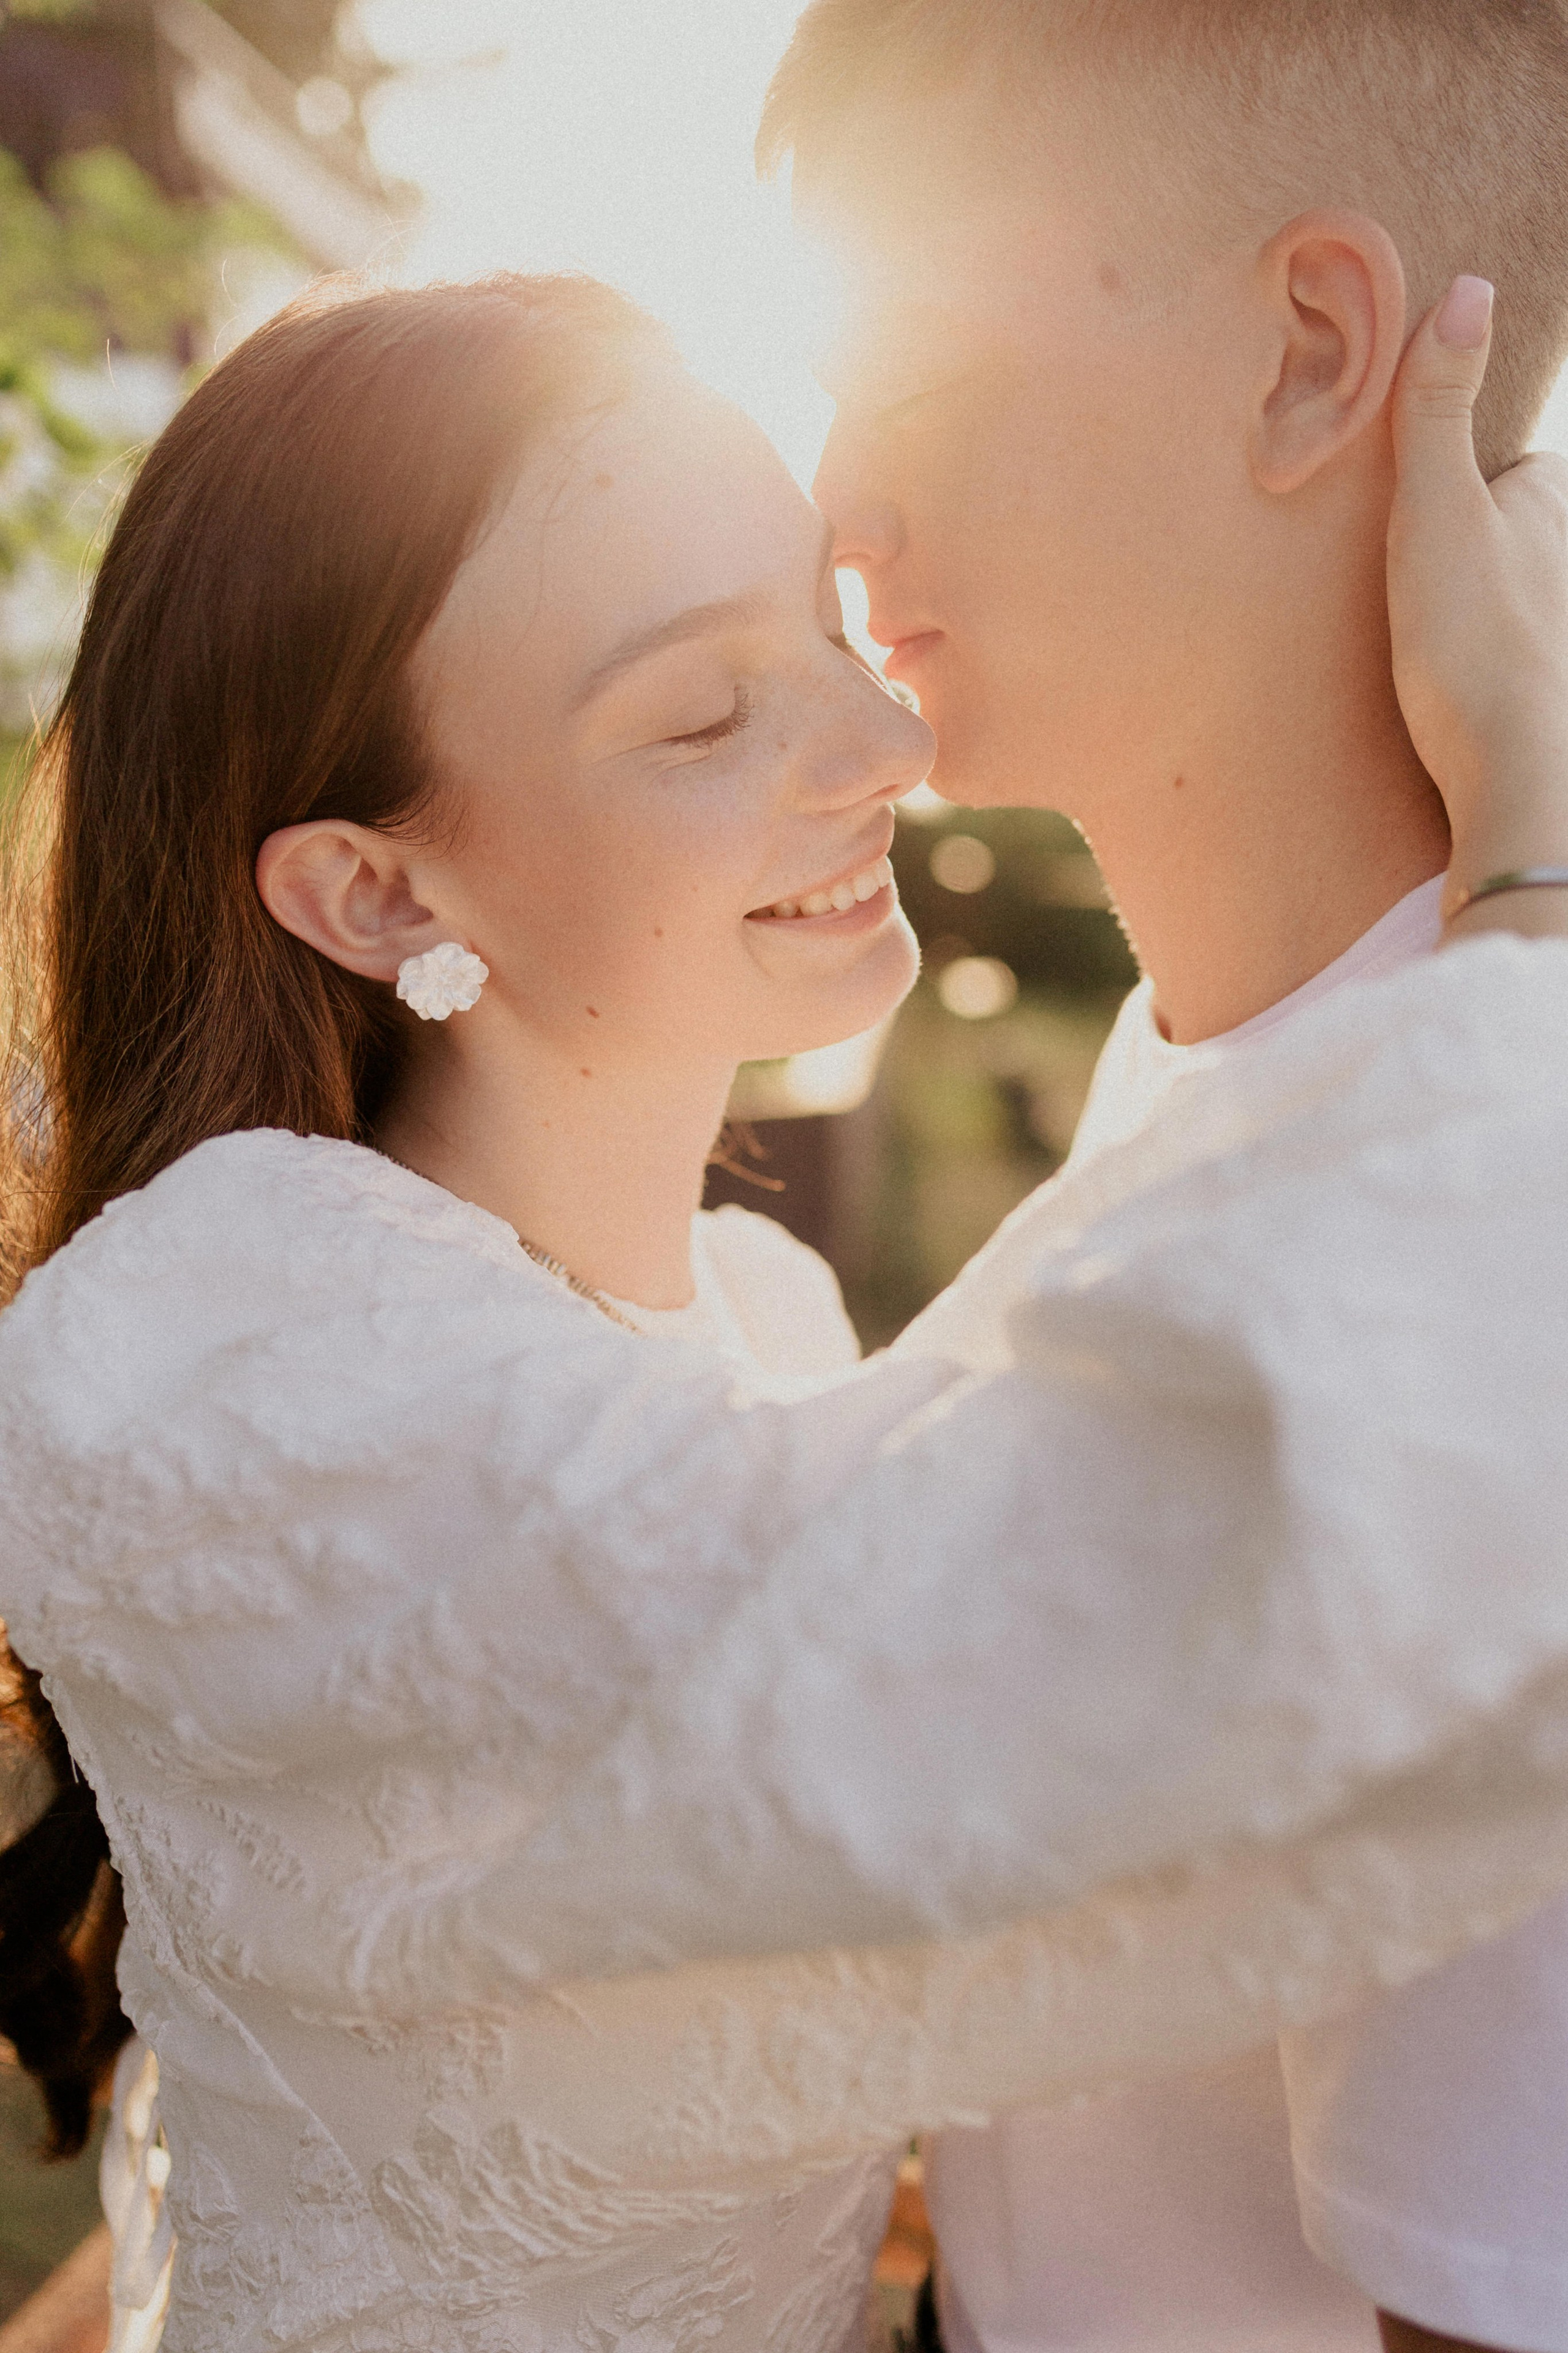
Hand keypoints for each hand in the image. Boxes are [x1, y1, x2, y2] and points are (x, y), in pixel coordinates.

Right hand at [1387, 276, 1567, 923]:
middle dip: (1470, 562)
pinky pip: (1512, 666)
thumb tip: (1468, 289)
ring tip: (1430, 657)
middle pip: (1507, 541)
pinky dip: (1487, 677)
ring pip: (1511, 605)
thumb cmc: (1473, 645)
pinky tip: (1455, 704)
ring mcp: (1561, 629)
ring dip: (1475, 624)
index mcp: (1553, 503)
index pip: (1501, 474)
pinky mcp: (1547, 693)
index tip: (1410, 537)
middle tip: (1415, 601)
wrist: (1519, 778)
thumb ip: (1437, 408)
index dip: (1450, 499)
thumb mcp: (1437, 512)